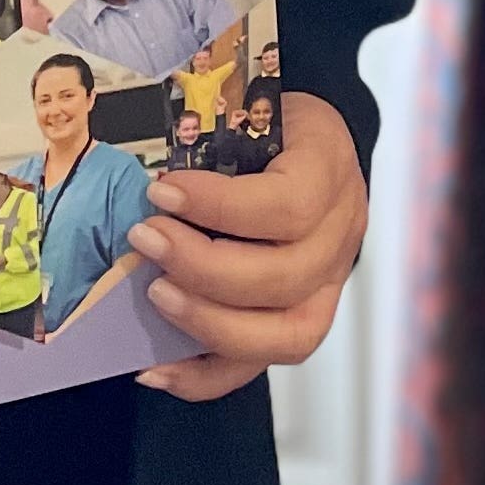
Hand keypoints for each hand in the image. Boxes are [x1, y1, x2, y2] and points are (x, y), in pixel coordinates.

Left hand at [127, 94, 368, 402]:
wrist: (310, 145)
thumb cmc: (271, 125)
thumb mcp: (252, 109)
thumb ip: (212, 138)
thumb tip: (145, 181)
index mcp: (329, 170)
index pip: (289, 205)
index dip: (220, 207)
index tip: (161, 192)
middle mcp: (339, 236)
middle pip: (282, 277)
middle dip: (201, 266)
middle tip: (145, 239)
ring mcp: (327, 287)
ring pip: (282, 334)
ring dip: (206, 321)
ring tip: (153, 294)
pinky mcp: (301, 321)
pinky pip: (259, 367)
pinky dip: (202, 376)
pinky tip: (154, 367)